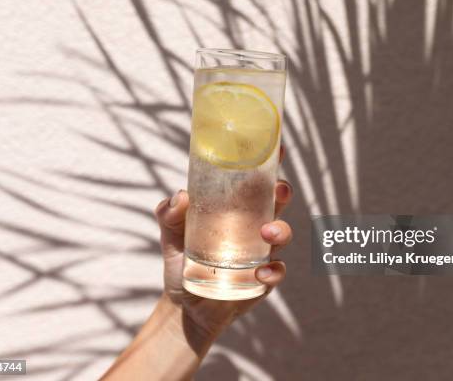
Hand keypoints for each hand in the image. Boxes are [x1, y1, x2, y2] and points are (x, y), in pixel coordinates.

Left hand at [154, 178, 292, 346]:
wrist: (185, 304)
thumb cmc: (182, 260)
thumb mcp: (170, 233)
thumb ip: (168, 212)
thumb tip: (181, 196)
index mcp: (235, 208)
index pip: (256, 181)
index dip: (270, 163)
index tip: (280, 148)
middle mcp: (252, 225)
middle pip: (277, 202)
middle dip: (283, 191)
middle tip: (279, 188)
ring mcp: (261, 252)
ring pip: (282, 233)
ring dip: (280, 230)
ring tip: (267, 232)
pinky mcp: (262, 279)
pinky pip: (276, 271)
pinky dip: (272, 271)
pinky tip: (260, 272)